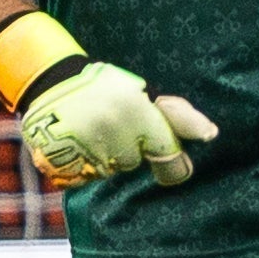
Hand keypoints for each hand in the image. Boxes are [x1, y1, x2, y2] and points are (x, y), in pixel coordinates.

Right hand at [20, 54, 215, 188]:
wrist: (47, 82)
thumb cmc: (101, 85)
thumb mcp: (137, 91)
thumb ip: (171, 115)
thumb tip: (211, 134)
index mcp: (134, 110)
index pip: (166, 149)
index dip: (176, 163)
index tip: (183, 170)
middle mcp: (112, 130)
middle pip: (135, 161)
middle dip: (130, 148)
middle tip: (115, 126)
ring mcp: (86, 148)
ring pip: (111, 169)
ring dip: (107, 156)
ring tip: (92, 131)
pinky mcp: (63, 163)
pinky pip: (87, 175)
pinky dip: (85, 164)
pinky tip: (78, 143)